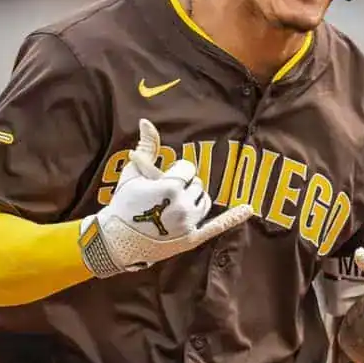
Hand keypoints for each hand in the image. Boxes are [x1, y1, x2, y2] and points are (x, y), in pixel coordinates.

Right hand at [79, 119, 252, 277]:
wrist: (115, 241)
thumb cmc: (123, 204)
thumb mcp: (132, 173)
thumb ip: (146, 147)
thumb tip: (146, 121)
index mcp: (170, 187)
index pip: (188, 169)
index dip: (175, 173)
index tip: (162, 181)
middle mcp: (182, 205)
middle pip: (197, 184)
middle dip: (183, 186)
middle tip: (164, 196)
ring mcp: (188, 223)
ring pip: (205, 200)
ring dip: (194, 199)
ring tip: (174, 205)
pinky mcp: (191, 239)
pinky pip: (217, 226)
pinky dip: (233, 218)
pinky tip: (249, 209)